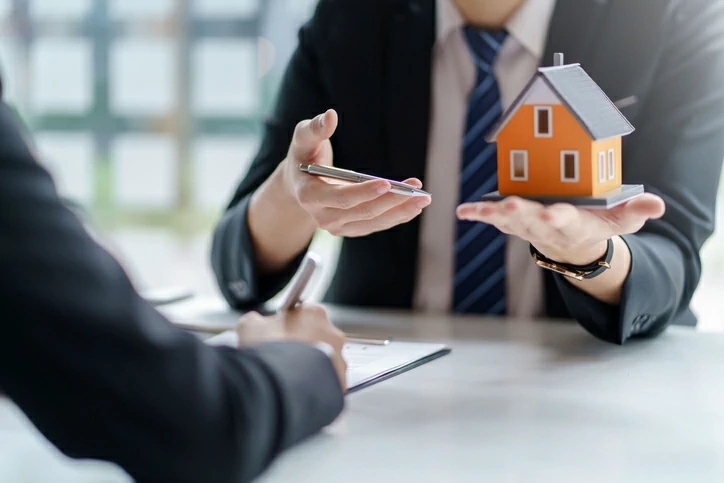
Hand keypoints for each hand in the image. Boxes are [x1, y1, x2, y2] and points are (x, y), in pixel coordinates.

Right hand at [235, 305, 346, 388]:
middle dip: (302, 347)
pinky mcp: (341, 384)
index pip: (304, 314)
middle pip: (317, 338)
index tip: (278, 335)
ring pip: (325, 362)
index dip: (289, 325)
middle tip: (282, 358)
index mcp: (314, 313)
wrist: (281, 387)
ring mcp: (339, 360)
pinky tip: (297, 390)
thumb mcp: (249, 327)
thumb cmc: (269, 353)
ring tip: (288, 378)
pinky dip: (315, 387)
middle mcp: (332, 334)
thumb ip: (255, 321)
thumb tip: (254, 323)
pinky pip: (328, 383)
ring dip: (310, 368)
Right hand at [278, 109, 430, 236]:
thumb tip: (331, 115)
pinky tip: (414, 206)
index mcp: (310, 196)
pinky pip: (376, 225)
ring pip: (374, 222)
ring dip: (400, 211)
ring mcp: (337, 227)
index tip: (387, 183)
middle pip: (364, 212)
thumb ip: (314, 128)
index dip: (365, 192)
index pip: (342, 198)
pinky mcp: (350, 229)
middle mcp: (323, 217)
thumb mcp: (303, 139)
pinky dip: (396, 216)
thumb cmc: (303, 156)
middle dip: (392, 201)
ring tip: (423, 199)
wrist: (298, 184)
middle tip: (418, 190)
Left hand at [456, 194, 665, 264]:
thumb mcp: (618, 222)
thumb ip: (635, 213)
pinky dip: (477, 214)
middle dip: (520, 213)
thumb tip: (657, 205)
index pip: (566, 221)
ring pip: (508, 220)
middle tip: (509, 206)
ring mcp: (525, 225)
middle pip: (531, 220)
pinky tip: (463, 211)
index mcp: (571, 224)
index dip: (559, 217)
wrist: (571, 246)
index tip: (554, 213)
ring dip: (494, 214)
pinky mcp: (511, 222)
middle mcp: (545, 226)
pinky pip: (492, 219)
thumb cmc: (594, 226)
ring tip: (480, 209)